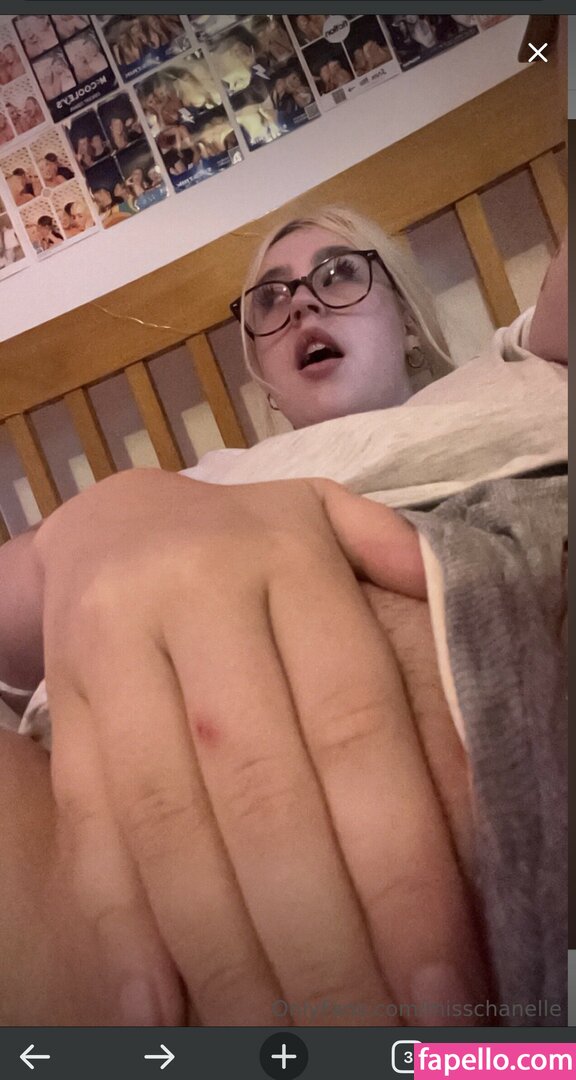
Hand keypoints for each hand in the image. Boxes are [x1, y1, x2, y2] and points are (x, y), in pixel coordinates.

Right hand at [35, 469, 482, 1024]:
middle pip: (264, 793)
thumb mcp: (330, 524)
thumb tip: (489, 661)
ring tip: (285, 1046)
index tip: (443, 979)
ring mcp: (115, 653)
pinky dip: (120, 923)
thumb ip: (405, 573)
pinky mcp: (65, 703)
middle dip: (322, 936)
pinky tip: (160, 1011)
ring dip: (228, 953)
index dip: (401, 861)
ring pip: (172, 823)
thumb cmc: (247, 542)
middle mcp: (196, 602)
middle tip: (373, 1039)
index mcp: (286, 560)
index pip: (356, 726)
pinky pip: (88, 820)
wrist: (107, 522)